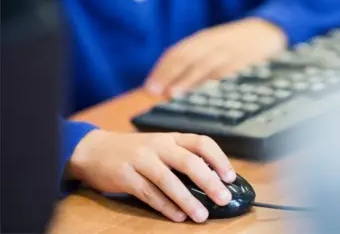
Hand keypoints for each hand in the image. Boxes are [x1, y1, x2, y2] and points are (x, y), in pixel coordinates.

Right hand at [69, 130, 235, 222]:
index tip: (230, 177)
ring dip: (187, 200)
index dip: (219, 159)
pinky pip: (148, 193)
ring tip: (201, 215)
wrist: (94, 150)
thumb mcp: (160, 147)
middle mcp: (157, 146)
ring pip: (168, 180)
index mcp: (171, 138)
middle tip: (223, 198)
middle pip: (188, 162)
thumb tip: (212, 182)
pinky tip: (177, 216)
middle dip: (209, 181)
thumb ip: (182, 159)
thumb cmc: (134, 151)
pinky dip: (165, 206)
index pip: (201, 142)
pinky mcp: (124, 176)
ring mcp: (140, 160)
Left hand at [144, 17, 286, 95]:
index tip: (149, 87)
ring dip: (189, 80)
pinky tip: (206, 93)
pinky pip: (229, 71)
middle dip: (171, 74)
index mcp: (203, 40)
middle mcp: (214, 44)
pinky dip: (215, 82)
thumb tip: (169, 87)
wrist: (267, 31)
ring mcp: (230, 51)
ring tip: (175, 93)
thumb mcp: (214, 46)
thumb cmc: (236, 44)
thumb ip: (195, 61)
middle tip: (157, 91)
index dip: (162, 70)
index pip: (177, 53)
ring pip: (206, 65)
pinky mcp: (245, 61)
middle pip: (188, 58)